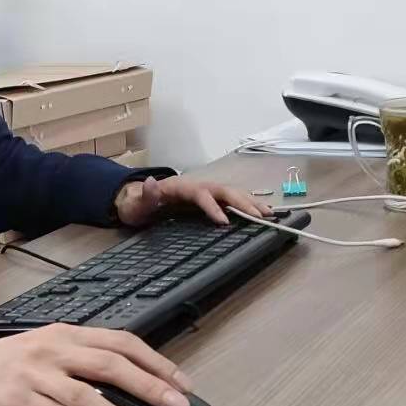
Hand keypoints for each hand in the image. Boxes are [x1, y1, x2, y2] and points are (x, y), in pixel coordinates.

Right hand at [0, 326, 194, 405]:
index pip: (121, 341)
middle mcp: (55, 349)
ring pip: (89, 396)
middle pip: (111, 364)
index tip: (181, 381)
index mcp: (66, 333)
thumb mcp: (48, 347)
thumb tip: (133, 383)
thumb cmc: (8, 362)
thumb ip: (83, 359)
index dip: (155, 361)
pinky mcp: (21, 401)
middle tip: (178, 405)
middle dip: (150, 385)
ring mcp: (37, 375)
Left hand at [114, 174, 270, 227]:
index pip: (201, 194)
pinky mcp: (209, 198)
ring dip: (251, 202)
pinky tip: (261, 212)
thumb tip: (150, 183)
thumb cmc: (138, 204)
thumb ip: (145, 196)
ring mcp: (204, 190)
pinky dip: (247, 204)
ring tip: (269, 214)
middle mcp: (197, 186)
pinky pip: (231, 199)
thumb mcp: (137, 203)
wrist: (138, 200)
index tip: (224, 221)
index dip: (213, 206)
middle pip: (223, 190)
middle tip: (260, 216)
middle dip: (242, 202)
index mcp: (181, 187)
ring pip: (231, 193)